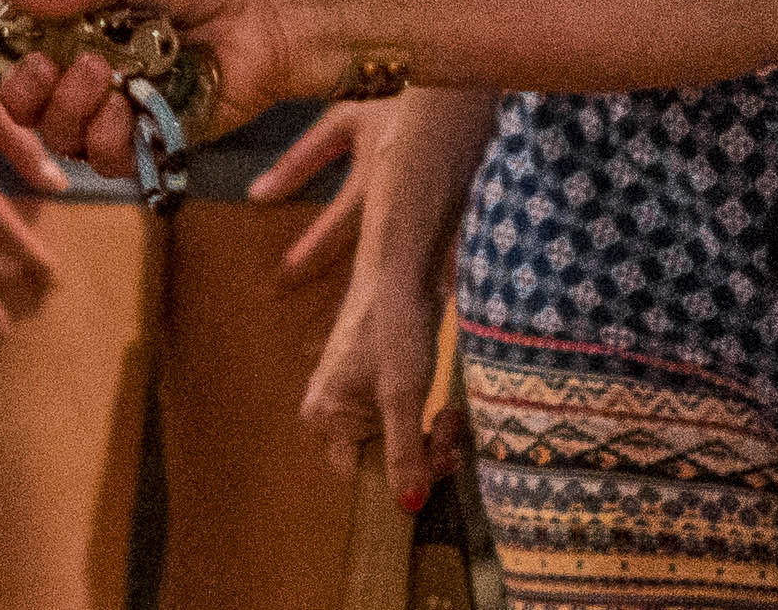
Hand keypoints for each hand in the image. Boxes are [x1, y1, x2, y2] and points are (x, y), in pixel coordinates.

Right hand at [0, 0, 335, 168]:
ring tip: (113, 73)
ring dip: (76, 108)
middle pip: (19, 100)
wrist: (277, 12)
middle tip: (60, 63)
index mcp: (73, 18)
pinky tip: (138, 107)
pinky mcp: (154, 139)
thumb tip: (20, 3)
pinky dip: (115, 135)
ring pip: (59, 135)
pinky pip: (107, 158)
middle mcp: (85, 66)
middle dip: (25, 89)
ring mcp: (117, 107)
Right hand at [296, 245, 452, 505]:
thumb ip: (404, 454)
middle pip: (380, 460)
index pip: (361, 478)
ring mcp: (352, 396)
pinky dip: (424, 420)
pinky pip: (399, 420)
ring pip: (395, 441)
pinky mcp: (373, 383)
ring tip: (452, 417)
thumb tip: (408, 506)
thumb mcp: (404, 397)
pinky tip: (446, 409)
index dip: (403, 477)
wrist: (401, 271)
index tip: (438, 462)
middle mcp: (330, 411)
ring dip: (429, 439)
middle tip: (451, 434)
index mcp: (325, 418)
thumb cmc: (394, 330)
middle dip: (422, 455)